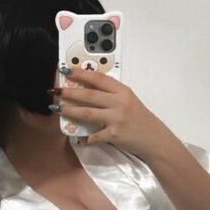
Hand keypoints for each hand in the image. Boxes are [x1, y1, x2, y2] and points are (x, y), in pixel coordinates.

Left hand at [51, 66, 178, 161]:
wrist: (154, 139)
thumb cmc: (141, 119)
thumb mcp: (129, 101)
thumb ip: (111, 94)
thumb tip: (87, 88)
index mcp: (122, 91)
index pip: (98, 79)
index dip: (80, 74)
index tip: (66, 71)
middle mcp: (119, 102)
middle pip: (89, 95)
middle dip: (69, 92)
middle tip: (55, 90)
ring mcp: (116, 118)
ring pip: (87, 113)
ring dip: (70, 111)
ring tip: (57, 108)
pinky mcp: (114, 134)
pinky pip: (95, 136)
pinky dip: (86, 138)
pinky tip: (79, 138)